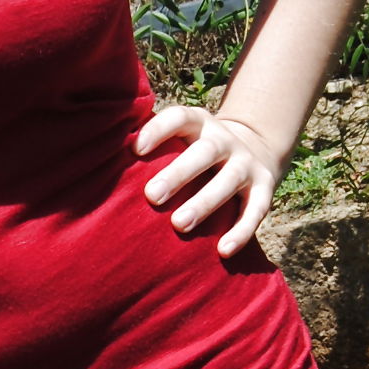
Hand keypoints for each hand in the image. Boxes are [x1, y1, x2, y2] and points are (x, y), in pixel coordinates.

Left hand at [135, 105, 284, 257]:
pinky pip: (256, 210)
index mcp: (200, 124)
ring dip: (204, 202)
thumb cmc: (197, 151)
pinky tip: (223, 250)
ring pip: (228, 181)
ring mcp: (247, 164)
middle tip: (152, 196)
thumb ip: (155, 148)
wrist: (256, 148)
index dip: (159, 129)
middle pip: (204, 152)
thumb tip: (103, 166)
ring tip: (179, 225)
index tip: (136, 149)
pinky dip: (241, 231)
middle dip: (179, 173)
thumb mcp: (183, 139)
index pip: (180, 118)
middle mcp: (225, 140)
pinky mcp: (265, 188)